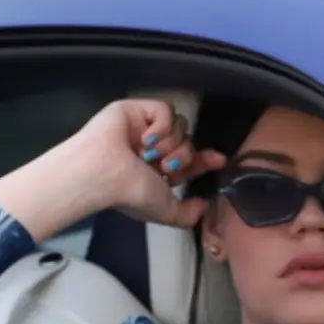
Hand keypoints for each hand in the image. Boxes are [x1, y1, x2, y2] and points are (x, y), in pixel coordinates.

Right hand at [0, 98, 225, 241]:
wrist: (103, 174)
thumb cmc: (130, 194)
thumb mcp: (165, 211)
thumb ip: (188, 214)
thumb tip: (204, 206)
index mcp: (157, 169)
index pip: (189, 160)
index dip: (205, 160)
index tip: (219, 160)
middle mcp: (152, 148)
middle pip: (188, 142)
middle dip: (184, 157)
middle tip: (166, 168)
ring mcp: (144, 127)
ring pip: (180, 126)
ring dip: (171, 144)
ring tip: (150, 156)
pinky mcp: (136, 109)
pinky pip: (165, 110)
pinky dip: (161, 126)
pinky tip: (146, 139)